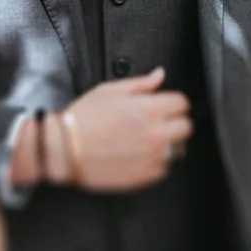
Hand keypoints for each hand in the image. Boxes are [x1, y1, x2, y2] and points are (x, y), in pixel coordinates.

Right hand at [61, 70, 190, 191]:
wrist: (64, 148)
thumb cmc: (82, 119)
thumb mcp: (109, 90)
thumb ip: (140, 83)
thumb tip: (159, 75)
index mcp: (148, 109)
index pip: (182, 103)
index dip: (173, 102)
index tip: (166, 106)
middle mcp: (155, 133)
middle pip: (186, 127)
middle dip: (175, 122)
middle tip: (160, 123)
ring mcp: (152, 157)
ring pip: (179, 150)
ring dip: (170, 143)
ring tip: (150, 141)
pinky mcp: (145, 176)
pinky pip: (166, 169)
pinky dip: (158, 162)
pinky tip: (141, 155)